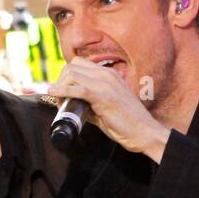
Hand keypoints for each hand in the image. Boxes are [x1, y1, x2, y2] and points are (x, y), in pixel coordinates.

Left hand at [45, 58, 170, 159]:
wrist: (145, 133)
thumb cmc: (127, 124)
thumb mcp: (106, 107)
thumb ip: (90, 104)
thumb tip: (72, 106)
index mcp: (109, 74)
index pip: (79, 65)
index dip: (66, 77)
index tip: (62, 92)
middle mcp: (107, 75)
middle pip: (72, 67)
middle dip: (60, 81)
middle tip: (59, 99)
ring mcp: (106, 84)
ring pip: (72, 74)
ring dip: (60, 87)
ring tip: (59, 103)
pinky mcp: (104, 97)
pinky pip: (78, 89)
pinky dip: (62, 91)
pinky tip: (53, 94)